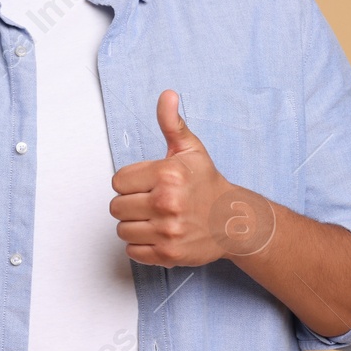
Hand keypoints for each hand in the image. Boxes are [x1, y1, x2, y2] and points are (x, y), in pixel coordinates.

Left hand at [109, 89, 275, 266]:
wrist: (234, 220)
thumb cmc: (207, 183)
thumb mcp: (190, 149)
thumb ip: (172, 123)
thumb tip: (167, 95)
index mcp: (167, 175)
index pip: (118, 182)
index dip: (131, 182)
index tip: (148, 183)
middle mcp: (167, 204)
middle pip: (116, 207)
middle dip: (130, 203)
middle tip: (151, 201)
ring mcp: (168, 232)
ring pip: (122, 230)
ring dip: (134, 225)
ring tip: (155, 218)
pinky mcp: (168, 255)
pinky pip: (132, 252)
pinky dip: (141, 245)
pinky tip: (158, 234)